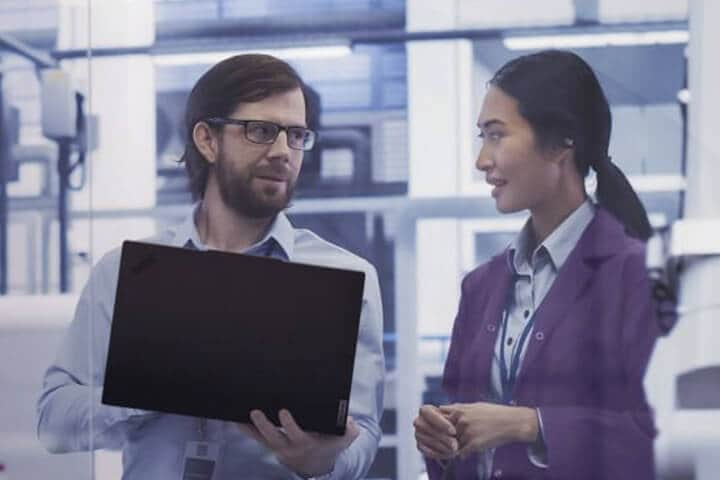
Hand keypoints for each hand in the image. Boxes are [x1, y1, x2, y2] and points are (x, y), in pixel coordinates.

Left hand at [236, 409, 358, 476]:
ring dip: (252, 427)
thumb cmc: (330, 444)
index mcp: (307, 443)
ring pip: (263, 438)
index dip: (289, 425)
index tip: (283, 412)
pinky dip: (246, 430)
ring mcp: (279, 446)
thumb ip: (350, 430)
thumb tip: (349, 421)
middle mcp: (290, 447)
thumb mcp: (345, 438)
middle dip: (265, 425)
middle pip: (274, 437)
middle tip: (256, 412)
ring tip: (242, 415)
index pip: (297, 434)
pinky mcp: (271, 444)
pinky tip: (237, 419)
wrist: (318, 463)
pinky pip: (256, 438)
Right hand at [413, 404, 458, 459]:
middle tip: (455, 444)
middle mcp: (418, 421)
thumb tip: (455, 417)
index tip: (453, 432)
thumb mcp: (454, 417)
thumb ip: (453, 418)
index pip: (429, 414)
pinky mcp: (419, 445)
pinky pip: (426, 450)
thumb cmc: (453, 422)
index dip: (440, 423)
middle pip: (427, 428)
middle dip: (442, 437)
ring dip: (442, 446)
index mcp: (425, 410)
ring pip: (427, 440)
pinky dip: (438, 453)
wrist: (450, 433)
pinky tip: (449, 454)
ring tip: (454, 450)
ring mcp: (417, 434)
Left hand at [439, 403, 537, 457]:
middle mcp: (461, 420)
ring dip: (457, 447)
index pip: (440, 420)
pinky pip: (462, 453)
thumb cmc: (494, 413)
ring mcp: (467, 432)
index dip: (441, 427)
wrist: (512, 422)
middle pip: (446, 434)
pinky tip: (469, 452)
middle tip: (450, 441)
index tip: (443, 430)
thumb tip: (442, 407)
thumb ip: (458, 408)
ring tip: (463, 447)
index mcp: (460, 410)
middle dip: (448, 438)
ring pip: (454, 444)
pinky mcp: (475, 444)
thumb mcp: (474, 405)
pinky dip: (464, 455)